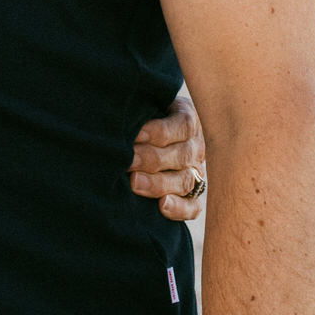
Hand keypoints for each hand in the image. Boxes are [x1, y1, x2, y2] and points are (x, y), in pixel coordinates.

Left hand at [128, 94, 206, 220]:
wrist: (149, 137)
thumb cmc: (143, 116)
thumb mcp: (148, 105)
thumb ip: (140, 109)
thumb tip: (119, 114)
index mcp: (188, 120)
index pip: (183, 125)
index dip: (160, 131)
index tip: (136, 133)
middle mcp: (195, 148)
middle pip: (181, 156)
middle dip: (151, 159)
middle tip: (127, 160)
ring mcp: (196, 173)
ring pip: (184, 181)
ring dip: (158, 183)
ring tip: (134, 182)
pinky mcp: (193, 196)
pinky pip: (192, 207)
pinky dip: (179, 209)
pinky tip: (161, 206)